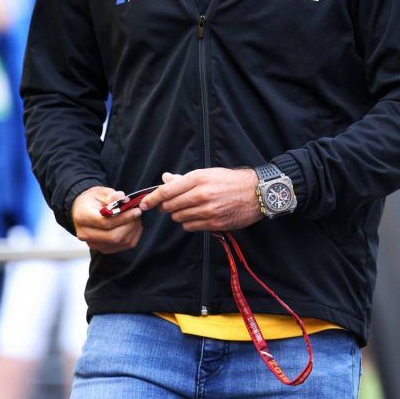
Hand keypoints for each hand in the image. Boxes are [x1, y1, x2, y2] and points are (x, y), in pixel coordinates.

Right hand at [71, 186, 143, 253]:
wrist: (83, 209)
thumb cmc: (93, 199)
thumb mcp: (101, 192)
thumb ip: (112, 195)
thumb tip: (123, 199)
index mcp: (82, 217)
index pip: (105, 222)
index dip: (124, 218)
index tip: (136, 210)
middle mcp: (85, 234)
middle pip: (113, 236)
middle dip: (130, 225)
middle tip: (138, 214)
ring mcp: (93, 244)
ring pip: (119, 243)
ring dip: (132, 231)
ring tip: (136, 218)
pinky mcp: (102, 248)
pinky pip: (122, 247)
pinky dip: (132, 237)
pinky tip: (134, 226)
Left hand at [139, 168, 261, 231]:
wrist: (255, 192)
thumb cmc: (230, 180)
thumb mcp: (207, 173)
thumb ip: (184, 179)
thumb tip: (165, 179)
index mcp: (198, 179)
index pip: (167, 191)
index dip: (152, 199)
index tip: (144, 203)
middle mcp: (201, 195)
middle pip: (170, 206)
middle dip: (166, 206)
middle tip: (170, 204)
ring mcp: (207, 211)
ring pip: (178, 218)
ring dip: (178, 214)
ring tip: (188, 208)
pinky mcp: (213, 223)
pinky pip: (190, 226)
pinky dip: (189, 222)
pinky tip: (197, 216)